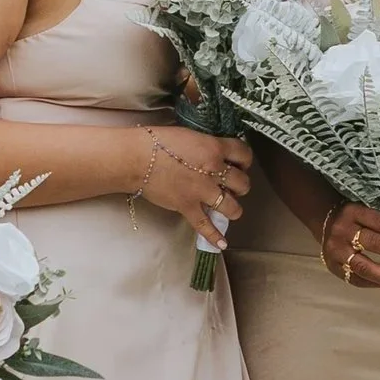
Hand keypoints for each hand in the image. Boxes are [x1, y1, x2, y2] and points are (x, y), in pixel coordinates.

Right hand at [137, 125, 251, 238]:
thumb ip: (207, 145)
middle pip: (242, 183)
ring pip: (232, 206)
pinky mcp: (188, 207)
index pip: (244, 153)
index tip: (240, 163)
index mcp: (214, 148)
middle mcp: (214, 171)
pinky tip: (222, 244)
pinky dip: (214, 237)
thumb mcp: (190, 135)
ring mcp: (201, 192)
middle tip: (233, 185)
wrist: (135, 158)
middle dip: (240, 184)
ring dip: (233, 207)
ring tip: (229, 206)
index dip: (245, 160)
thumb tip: (215, 153)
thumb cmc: (157, 141)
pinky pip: (205, 226)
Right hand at [316, 200, 379, 290]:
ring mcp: (335, 250)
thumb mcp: (374, 210)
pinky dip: (373, 283)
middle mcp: (342, 230)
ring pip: (363, 266)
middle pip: (373, 242)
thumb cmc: (356, 215)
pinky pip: (354, 279)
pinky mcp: (332, 266)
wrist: (324, 220)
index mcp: (353, 211)